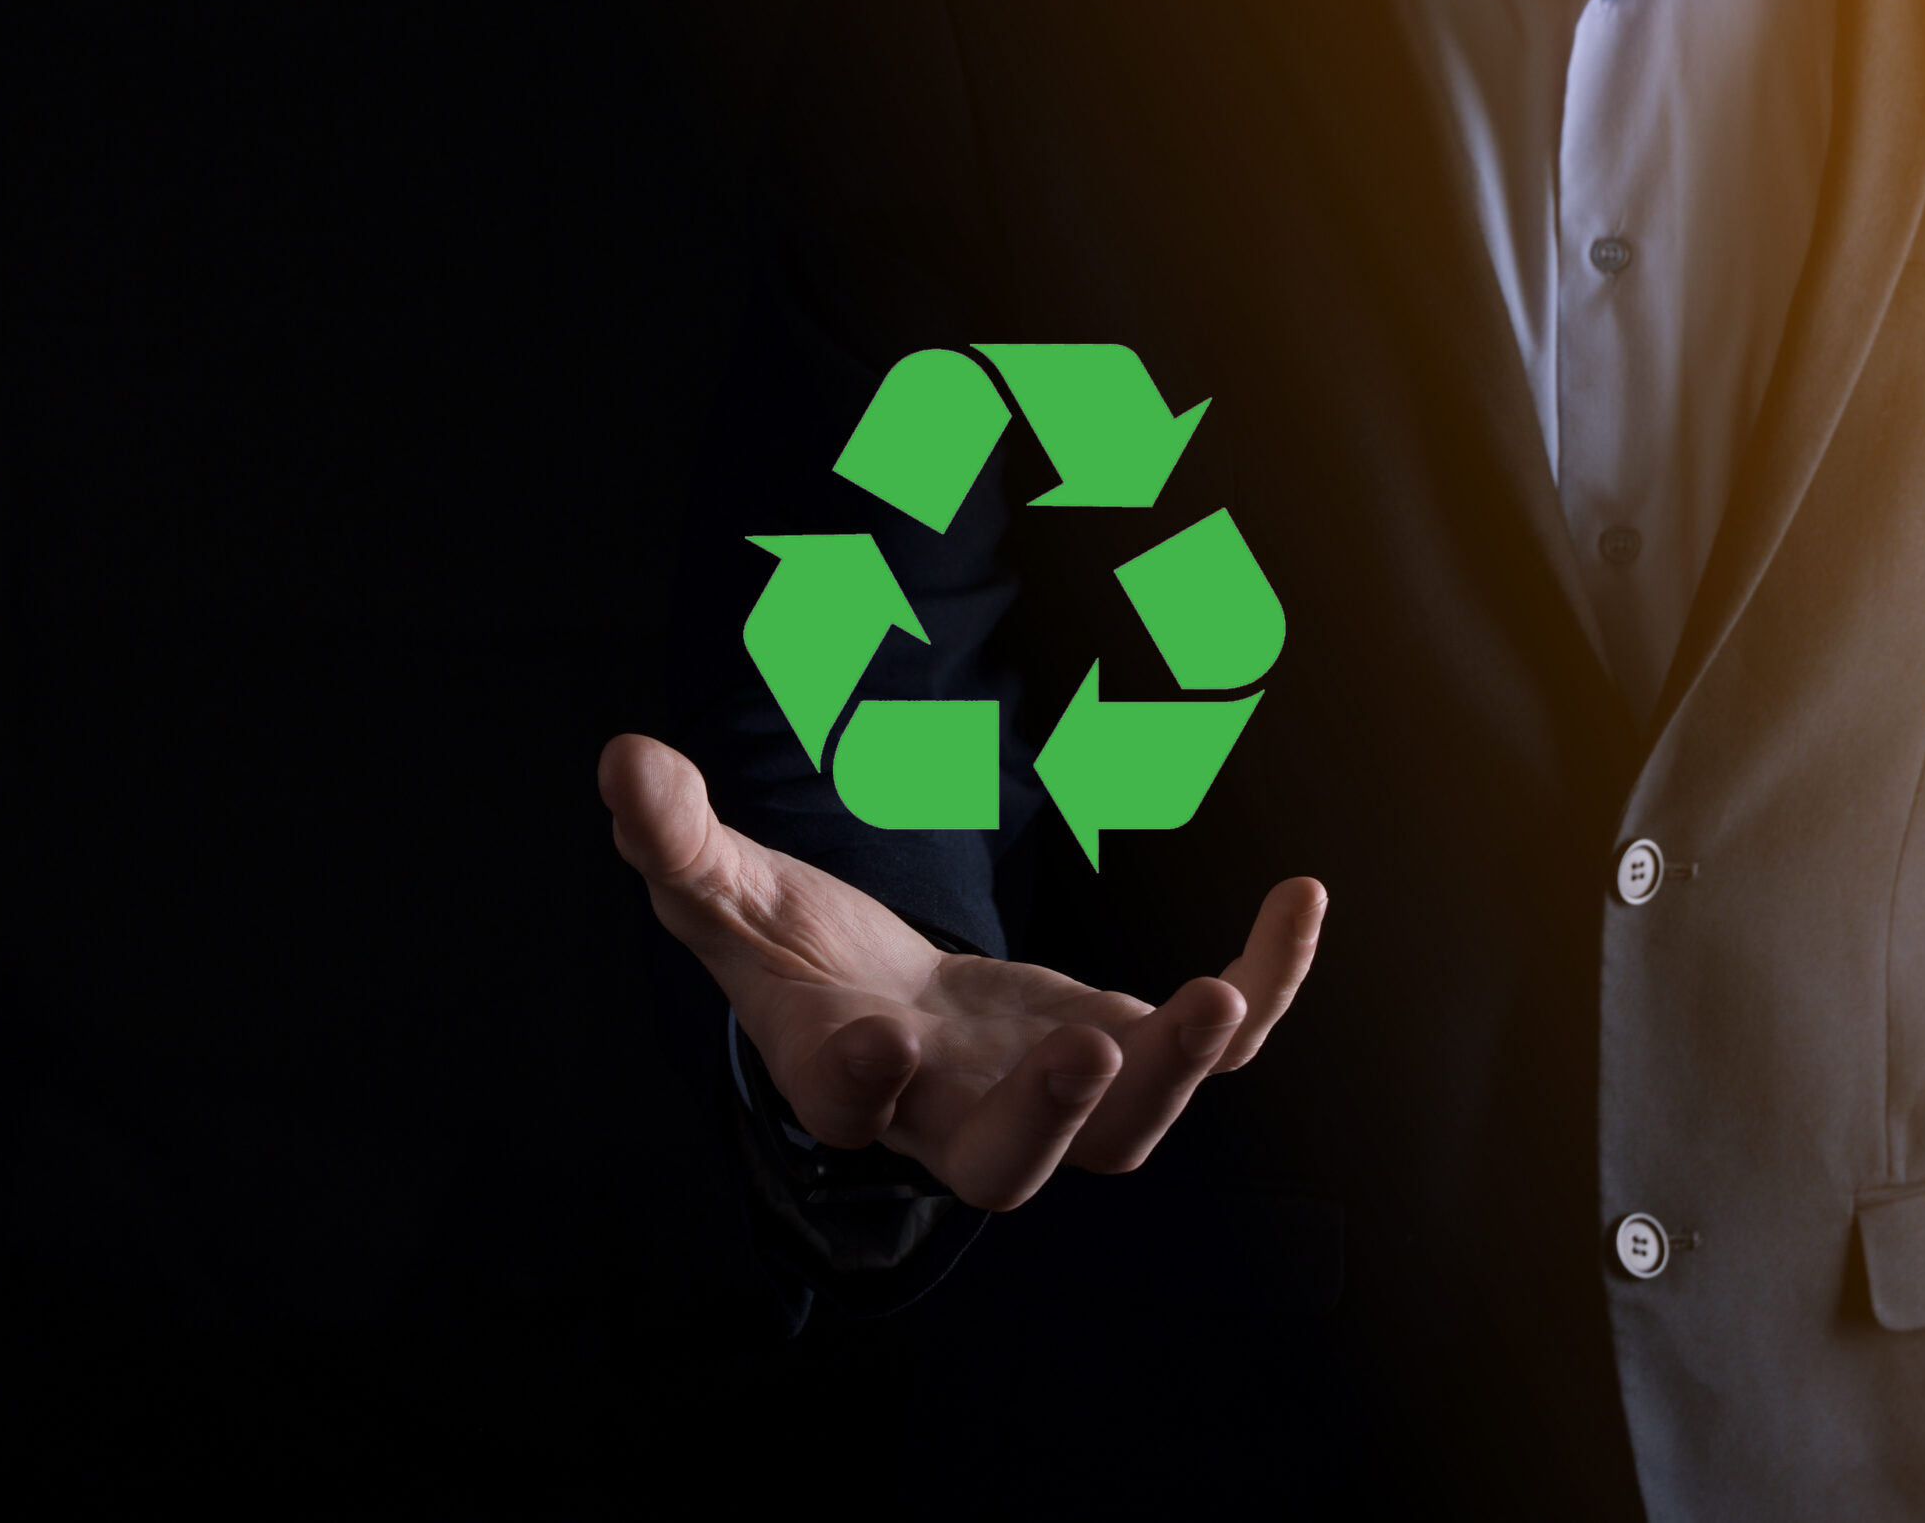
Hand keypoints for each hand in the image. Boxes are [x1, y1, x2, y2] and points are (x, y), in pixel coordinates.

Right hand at [599, 733, 1324, 1211]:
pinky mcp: (1121, 1046)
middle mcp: (951, 1114)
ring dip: (1176, 1072)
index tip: (880, 1036)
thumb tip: (623, 759)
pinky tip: (1301, 901)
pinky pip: (1210, 1049)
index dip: (864, 1082)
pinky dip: (1263, 989)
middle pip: (1005, 1165)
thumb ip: (678, 840)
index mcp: (844, 1079)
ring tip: (1218, 991)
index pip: (851, 1108)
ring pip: (1122, 1133)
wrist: (875, 1010)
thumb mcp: (724, 890)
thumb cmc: (792, 956)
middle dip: (1052, 1115)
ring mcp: (1047, 1093)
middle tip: (1091, 1043)